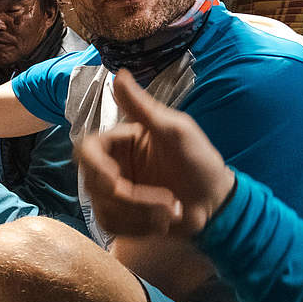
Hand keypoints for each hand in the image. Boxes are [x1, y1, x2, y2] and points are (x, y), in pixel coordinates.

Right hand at [76, 70, 233, 237]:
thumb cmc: (199, 162)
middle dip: (130, 199)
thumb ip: (143, 106)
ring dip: (141, 215)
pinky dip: (139, 228)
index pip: (86, 150)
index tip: (118, 181)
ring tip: (171, 210)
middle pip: (93, 183)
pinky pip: (111, 226)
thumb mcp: (175, 130)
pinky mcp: (121, 218)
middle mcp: (112, 166)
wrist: (216, 204)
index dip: (96, 168)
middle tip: (164, 201)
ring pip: (103, 208)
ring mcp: (114, 194)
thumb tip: (118, 73)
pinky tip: (163, 222)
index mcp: (120, 142)